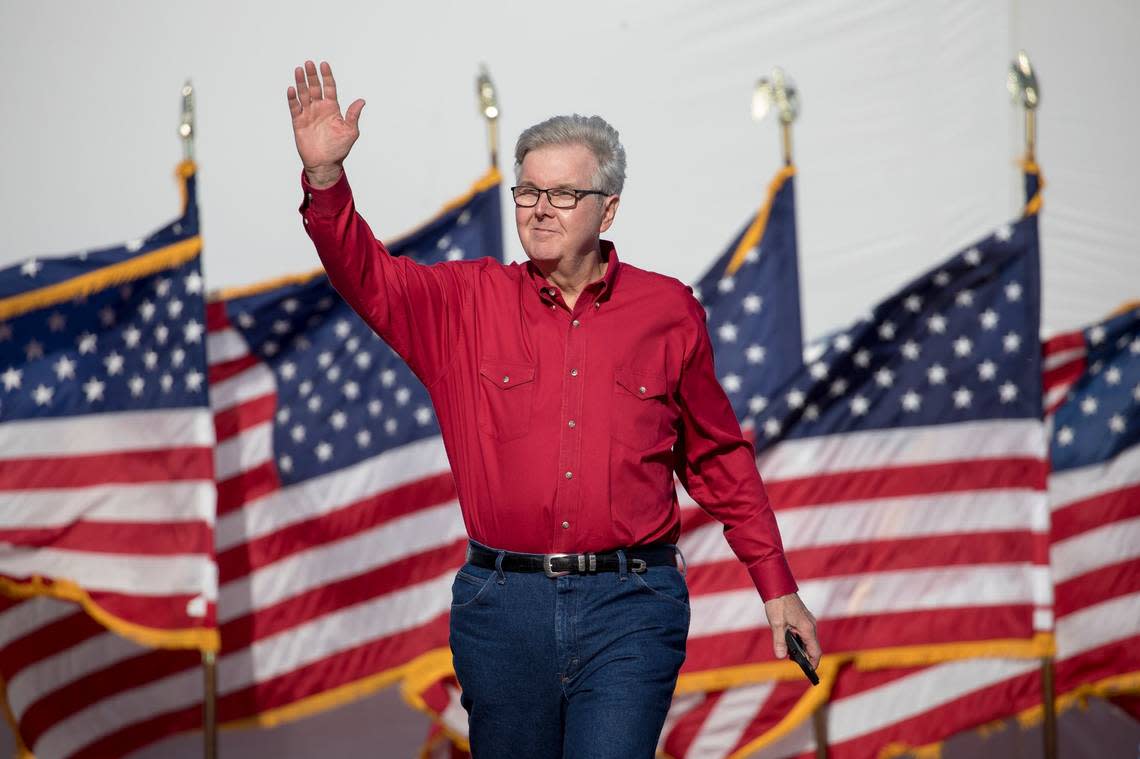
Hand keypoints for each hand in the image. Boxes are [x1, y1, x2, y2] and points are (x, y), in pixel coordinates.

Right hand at [286, 60, 364, 187]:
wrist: (325, 164)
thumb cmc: (339, 149)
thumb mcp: (350, 132)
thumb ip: (353, 115)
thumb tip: (362, 101)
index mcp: (332, 108)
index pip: (329, 88)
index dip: (327, 76)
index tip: (324, 65)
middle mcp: (319, 108)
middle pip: (314, 87)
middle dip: (312, 75)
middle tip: (309, 63)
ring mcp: (308, 114)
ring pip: (303, 94)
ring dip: (301, 82)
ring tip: (299, 70)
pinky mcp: (299, 122)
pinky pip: (295, 108)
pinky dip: (292, 99)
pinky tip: (292, 89)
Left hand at [764, 592, 820, 668]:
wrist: (779, 586)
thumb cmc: (778, 603)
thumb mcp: (776, 624)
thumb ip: (779, 641)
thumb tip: (781, 656)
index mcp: (807, 629)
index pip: (815, 652)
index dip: (813, 663)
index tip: (809, 672)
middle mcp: (811, 626)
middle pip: (812, 647)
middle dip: (804, 657)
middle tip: (791, 661)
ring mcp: (808, 621)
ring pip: (808, 640)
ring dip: (800, 648)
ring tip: (787, 652)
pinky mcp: (803, 618)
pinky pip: (804, 633)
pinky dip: (799, 639)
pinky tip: (788, 639)